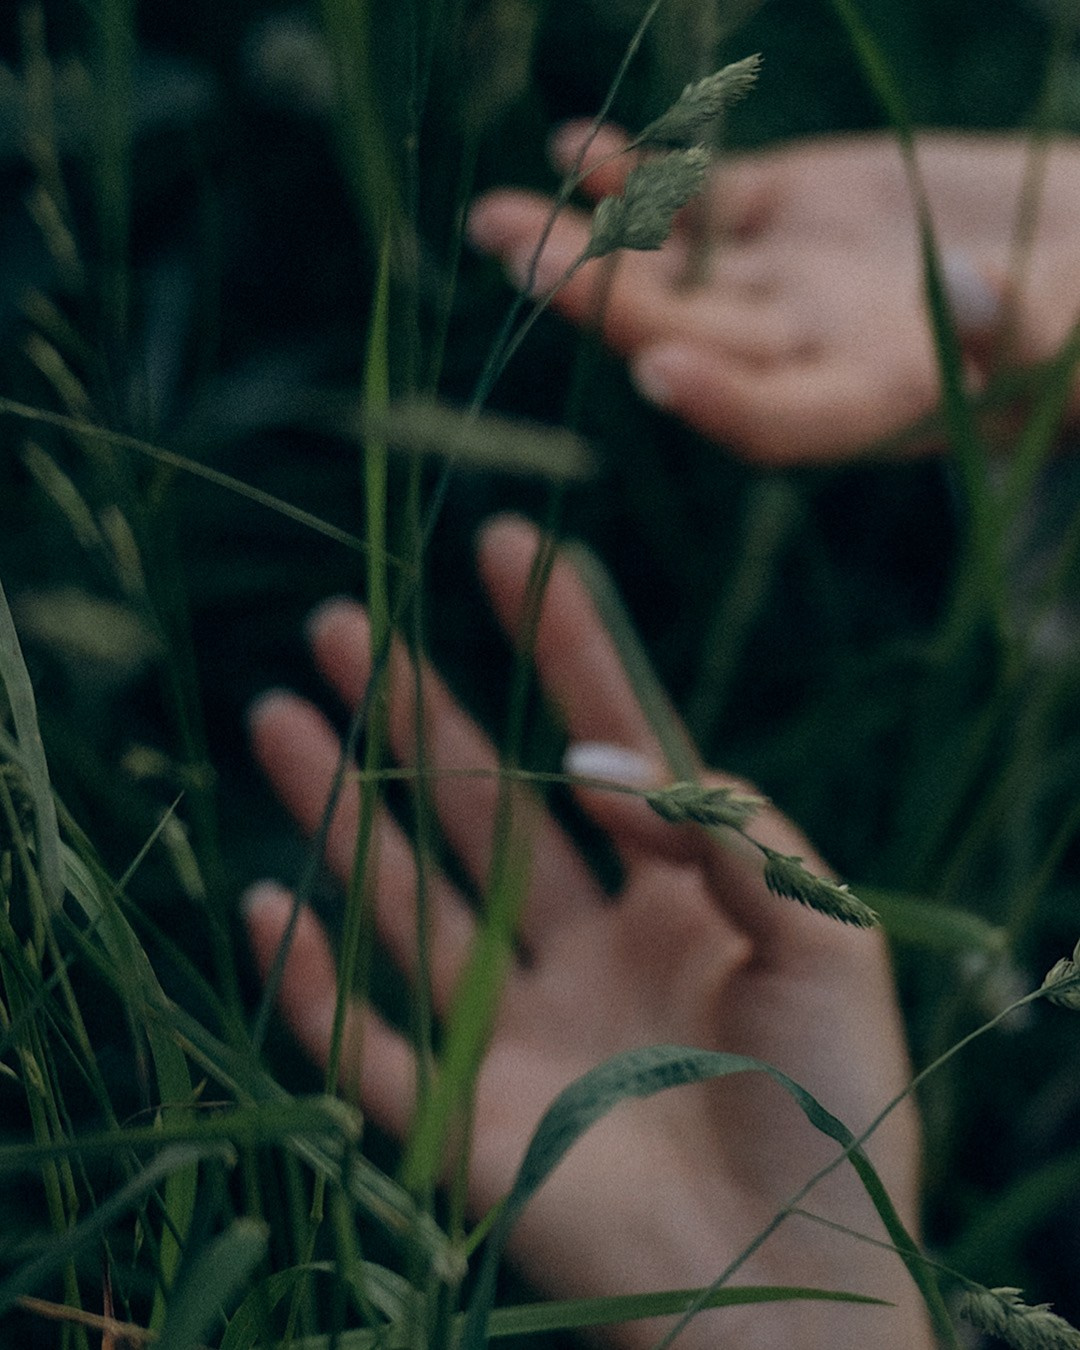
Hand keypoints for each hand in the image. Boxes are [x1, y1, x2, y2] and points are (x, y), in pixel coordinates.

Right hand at [244, 515, 930, 1349]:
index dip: (558, 647)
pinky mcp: (460, 1121)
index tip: (510, 548)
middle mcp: (580, 949)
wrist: (796, 1287)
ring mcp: (512, 1030)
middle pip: (476, 805)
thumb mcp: (825, 934)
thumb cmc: (837, 1110)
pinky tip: (266, 900)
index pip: (601, 744)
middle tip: (339, 621)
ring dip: (338, 812)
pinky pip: (363, 1042)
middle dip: (411, 713)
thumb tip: (597, 756)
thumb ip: (734, 826)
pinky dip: (309, 980)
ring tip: (278, 716)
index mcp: (673, 899)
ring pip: (404, 900)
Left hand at [467, 127, 1079, 463]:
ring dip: (585, 243)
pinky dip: (633, 174)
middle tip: (524, 261)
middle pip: (690, 338)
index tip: (659, 370)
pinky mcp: (768, 213)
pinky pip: (687, 198)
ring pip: (664, 272)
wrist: (1062, 242)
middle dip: (608, 305)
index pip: (778, 421)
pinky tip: (574, 151)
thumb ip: (1012, 322)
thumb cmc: (1074, 300)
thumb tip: (970, 298)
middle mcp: (799, 351)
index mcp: (864, 399)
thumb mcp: (1060, 318)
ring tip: (499, 217)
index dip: (721, 400)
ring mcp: (772, 282)